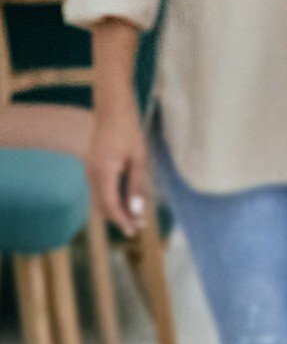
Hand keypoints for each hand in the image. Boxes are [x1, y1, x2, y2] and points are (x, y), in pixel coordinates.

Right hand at [83, 103, 150, 235]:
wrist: (112, 112)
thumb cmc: (129, 133)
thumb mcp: (138, 160)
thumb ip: (136, 186)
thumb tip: (136, 211)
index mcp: (103, 173)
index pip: (110, 206)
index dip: (122, 220)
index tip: (134, 231)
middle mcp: (92, 175)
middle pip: (103, 206)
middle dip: (120, 217)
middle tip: (139, 227)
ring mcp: (90, 171)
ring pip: (100, 199)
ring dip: (116, 208)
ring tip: (136, 216)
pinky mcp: (93, 167)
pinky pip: (100, 189)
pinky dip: (112, 198)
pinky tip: (127, 200)